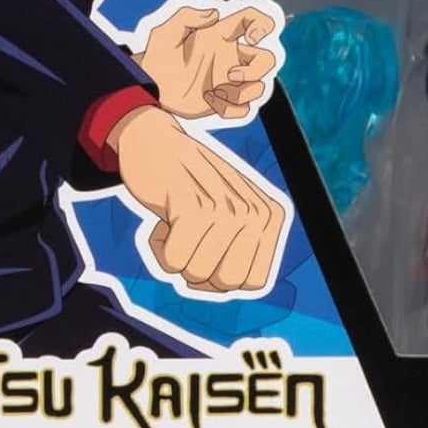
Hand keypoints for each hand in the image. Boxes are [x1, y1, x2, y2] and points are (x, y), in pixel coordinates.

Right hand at [110, 105, 285, 292]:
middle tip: (192, 231)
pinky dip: (159, 247)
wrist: (156, 141)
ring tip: (179, 218)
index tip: (210, 242)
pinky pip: (173, 262)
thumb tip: (231, 286)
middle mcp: (255, 211)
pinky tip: (166, 213)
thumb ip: (240, 251)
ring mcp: (225, 207)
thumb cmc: (192, 186)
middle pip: (226, 283)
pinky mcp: (191, 205)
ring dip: (175, 254)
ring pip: (196, 275)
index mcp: (270, 216)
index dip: (222, 274)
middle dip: (200, 268)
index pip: (252, 282)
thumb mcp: (229, 213)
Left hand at [137, 0, 278, 120]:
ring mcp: (228, 81)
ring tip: (216, 91)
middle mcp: (229, 57)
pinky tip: (211, 103)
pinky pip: (243, 109)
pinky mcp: (223, 102)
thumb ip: (186, 16)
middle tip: (230, 75)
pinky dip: (232, 109)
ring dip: (244, 92)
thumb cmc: (156, 58)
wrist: (147, 89)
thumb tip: (214, 13)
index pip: (253, 19)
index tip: (253, 37)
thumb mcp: (164, 33)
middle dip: (257, 69)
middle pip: (267, 59)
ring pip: (259, 86)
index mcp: (221, 35)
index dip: (263, 23)